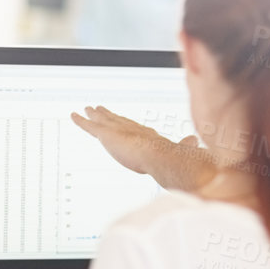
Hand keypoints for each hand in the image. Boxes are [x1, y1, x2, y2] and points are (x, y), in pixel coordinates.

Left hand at [71, 106, 213, 190]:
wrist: (163, 158)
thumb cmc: (174, 159)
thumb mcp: (181, 152)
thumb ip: (186, 146)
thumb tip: (196, 140)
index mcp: (148, 136)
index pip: (135, 128)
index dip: (128, 124)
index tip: (124, 121)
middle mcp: (133, 129)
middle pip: (118, 121)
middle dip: (109, 115)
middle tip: (100, 109)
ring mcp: (120, 131)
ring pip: (104, 121)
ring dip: (94, 115)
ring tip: (87, 109)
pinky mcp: (107, 134)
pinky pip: (90, 126)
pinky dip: (80, 120)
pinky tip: (73, 115)